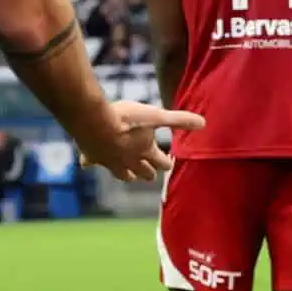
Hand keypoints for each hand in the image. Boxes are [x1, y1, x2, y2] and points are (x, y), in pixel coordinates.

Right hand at [78, 101, 201, 181]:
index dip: (167, 162)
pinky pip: (91, 163)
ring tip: (129, 175)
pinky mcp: (92, 157)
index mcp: (146, 152)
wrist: (95, 122)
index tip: (169, 162)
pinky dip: (91, 162)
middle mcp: (129, 162)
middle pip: (143, 173)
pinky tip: (87, 162)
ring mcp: (110, 162)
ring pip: (121, 174)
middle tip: (151, 173)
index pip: (162, 162)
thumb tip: (204, 123)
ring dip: (126, 174)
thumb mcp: (156, 116)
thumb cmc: (128, 119)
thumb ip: (179, 120)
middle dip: (148, 173)